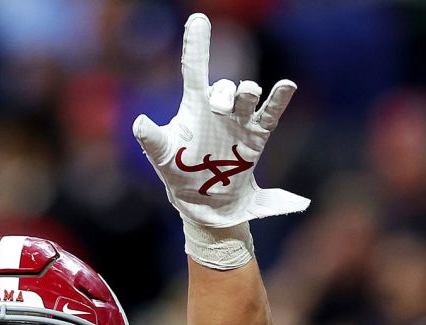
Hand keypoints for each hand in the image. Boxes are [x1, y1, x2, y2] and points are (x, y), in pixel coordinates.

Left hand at [133, 13, 308, 229]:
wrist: (205, 203)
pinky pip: (270, 113)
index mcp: (194, 107)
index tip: (199, 19)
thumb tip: (138, 122)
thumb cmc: (179, 174)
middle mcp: (218, 109)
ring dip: (247, 91)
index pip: (195, 69)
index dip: (197, 44)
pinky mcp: (256, 136)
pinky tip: (287, 85)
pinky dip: (278, 99)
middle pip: (223, 86)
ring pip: (247, 95)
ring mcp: (238, 121)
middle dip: (223, 91)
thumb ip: (151, 139)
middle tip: (219, 106)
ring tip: (246, 94)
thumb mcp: (163, 156)